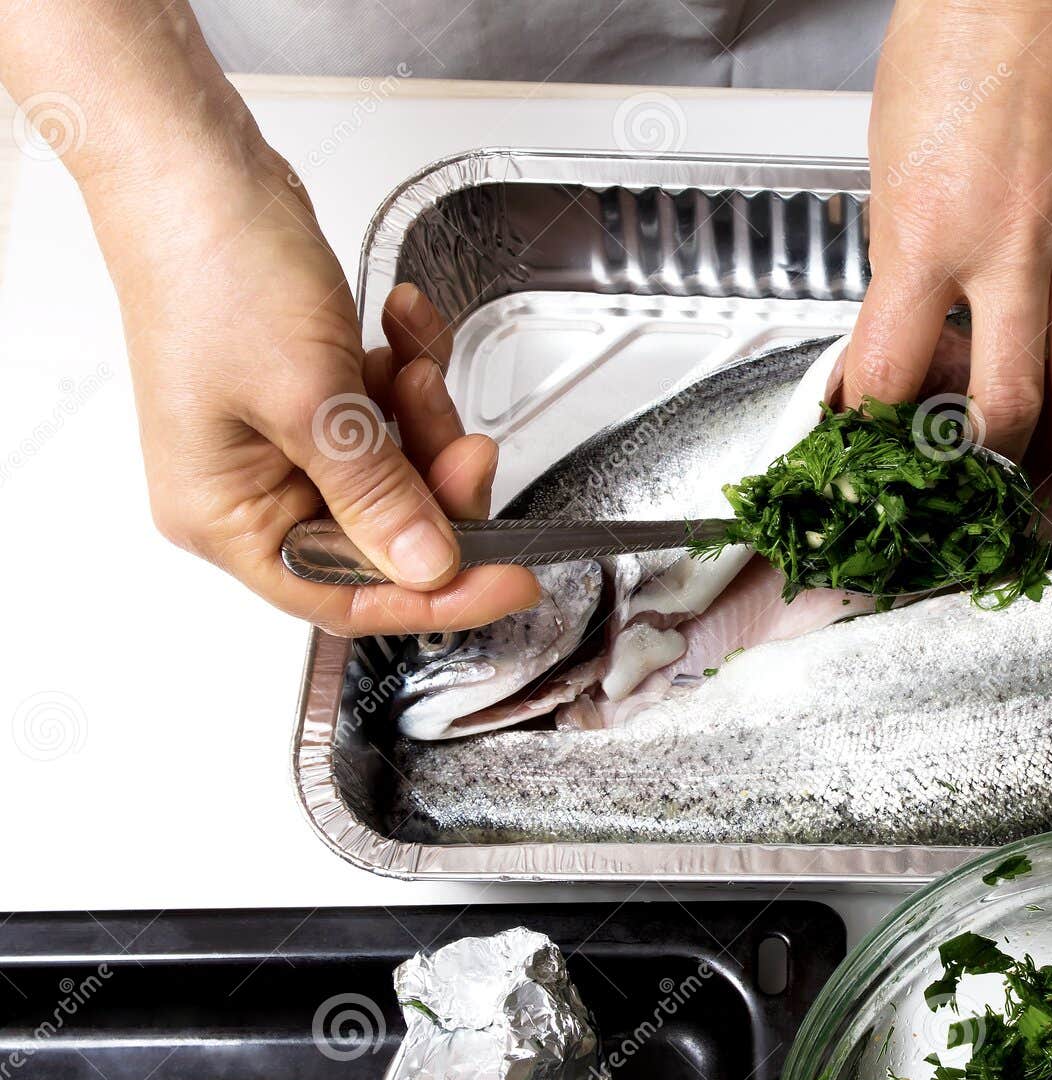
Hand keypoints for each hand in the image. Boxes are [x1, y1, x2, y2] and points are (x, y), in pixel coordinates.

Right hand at [99, 158, 539, 634]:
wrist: (196, 165)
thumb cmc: (212, 269)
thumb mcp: (310, 402)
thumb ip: (378, 495)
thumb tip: (428, 566)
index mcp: (225, 517)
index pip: (344, 596)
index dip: (433, 595)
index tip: (508, 580)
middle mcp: (250, 488)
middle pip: (382, 531)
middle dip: (436, 482)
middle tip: (472, 445)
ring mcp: (282, 439)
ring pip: (396, 467)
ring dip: (422, 416)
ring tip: (413, 362)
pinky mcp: (310, 391)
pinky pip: (385, 410)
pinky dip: (404, 371)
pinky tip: (401, 326)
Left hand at [844, 0, 1051, 464]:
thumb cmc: (948, 49)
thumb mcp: (889, 169)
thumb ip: (904, 261)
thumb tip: (907, 338)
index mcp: (924, 236)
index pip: (892, 373)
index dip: (879, 430)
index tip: (881, 450)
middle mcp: (1007, 245)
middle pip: (1006, 405)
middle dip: (992, 464)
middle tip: (986, 480)